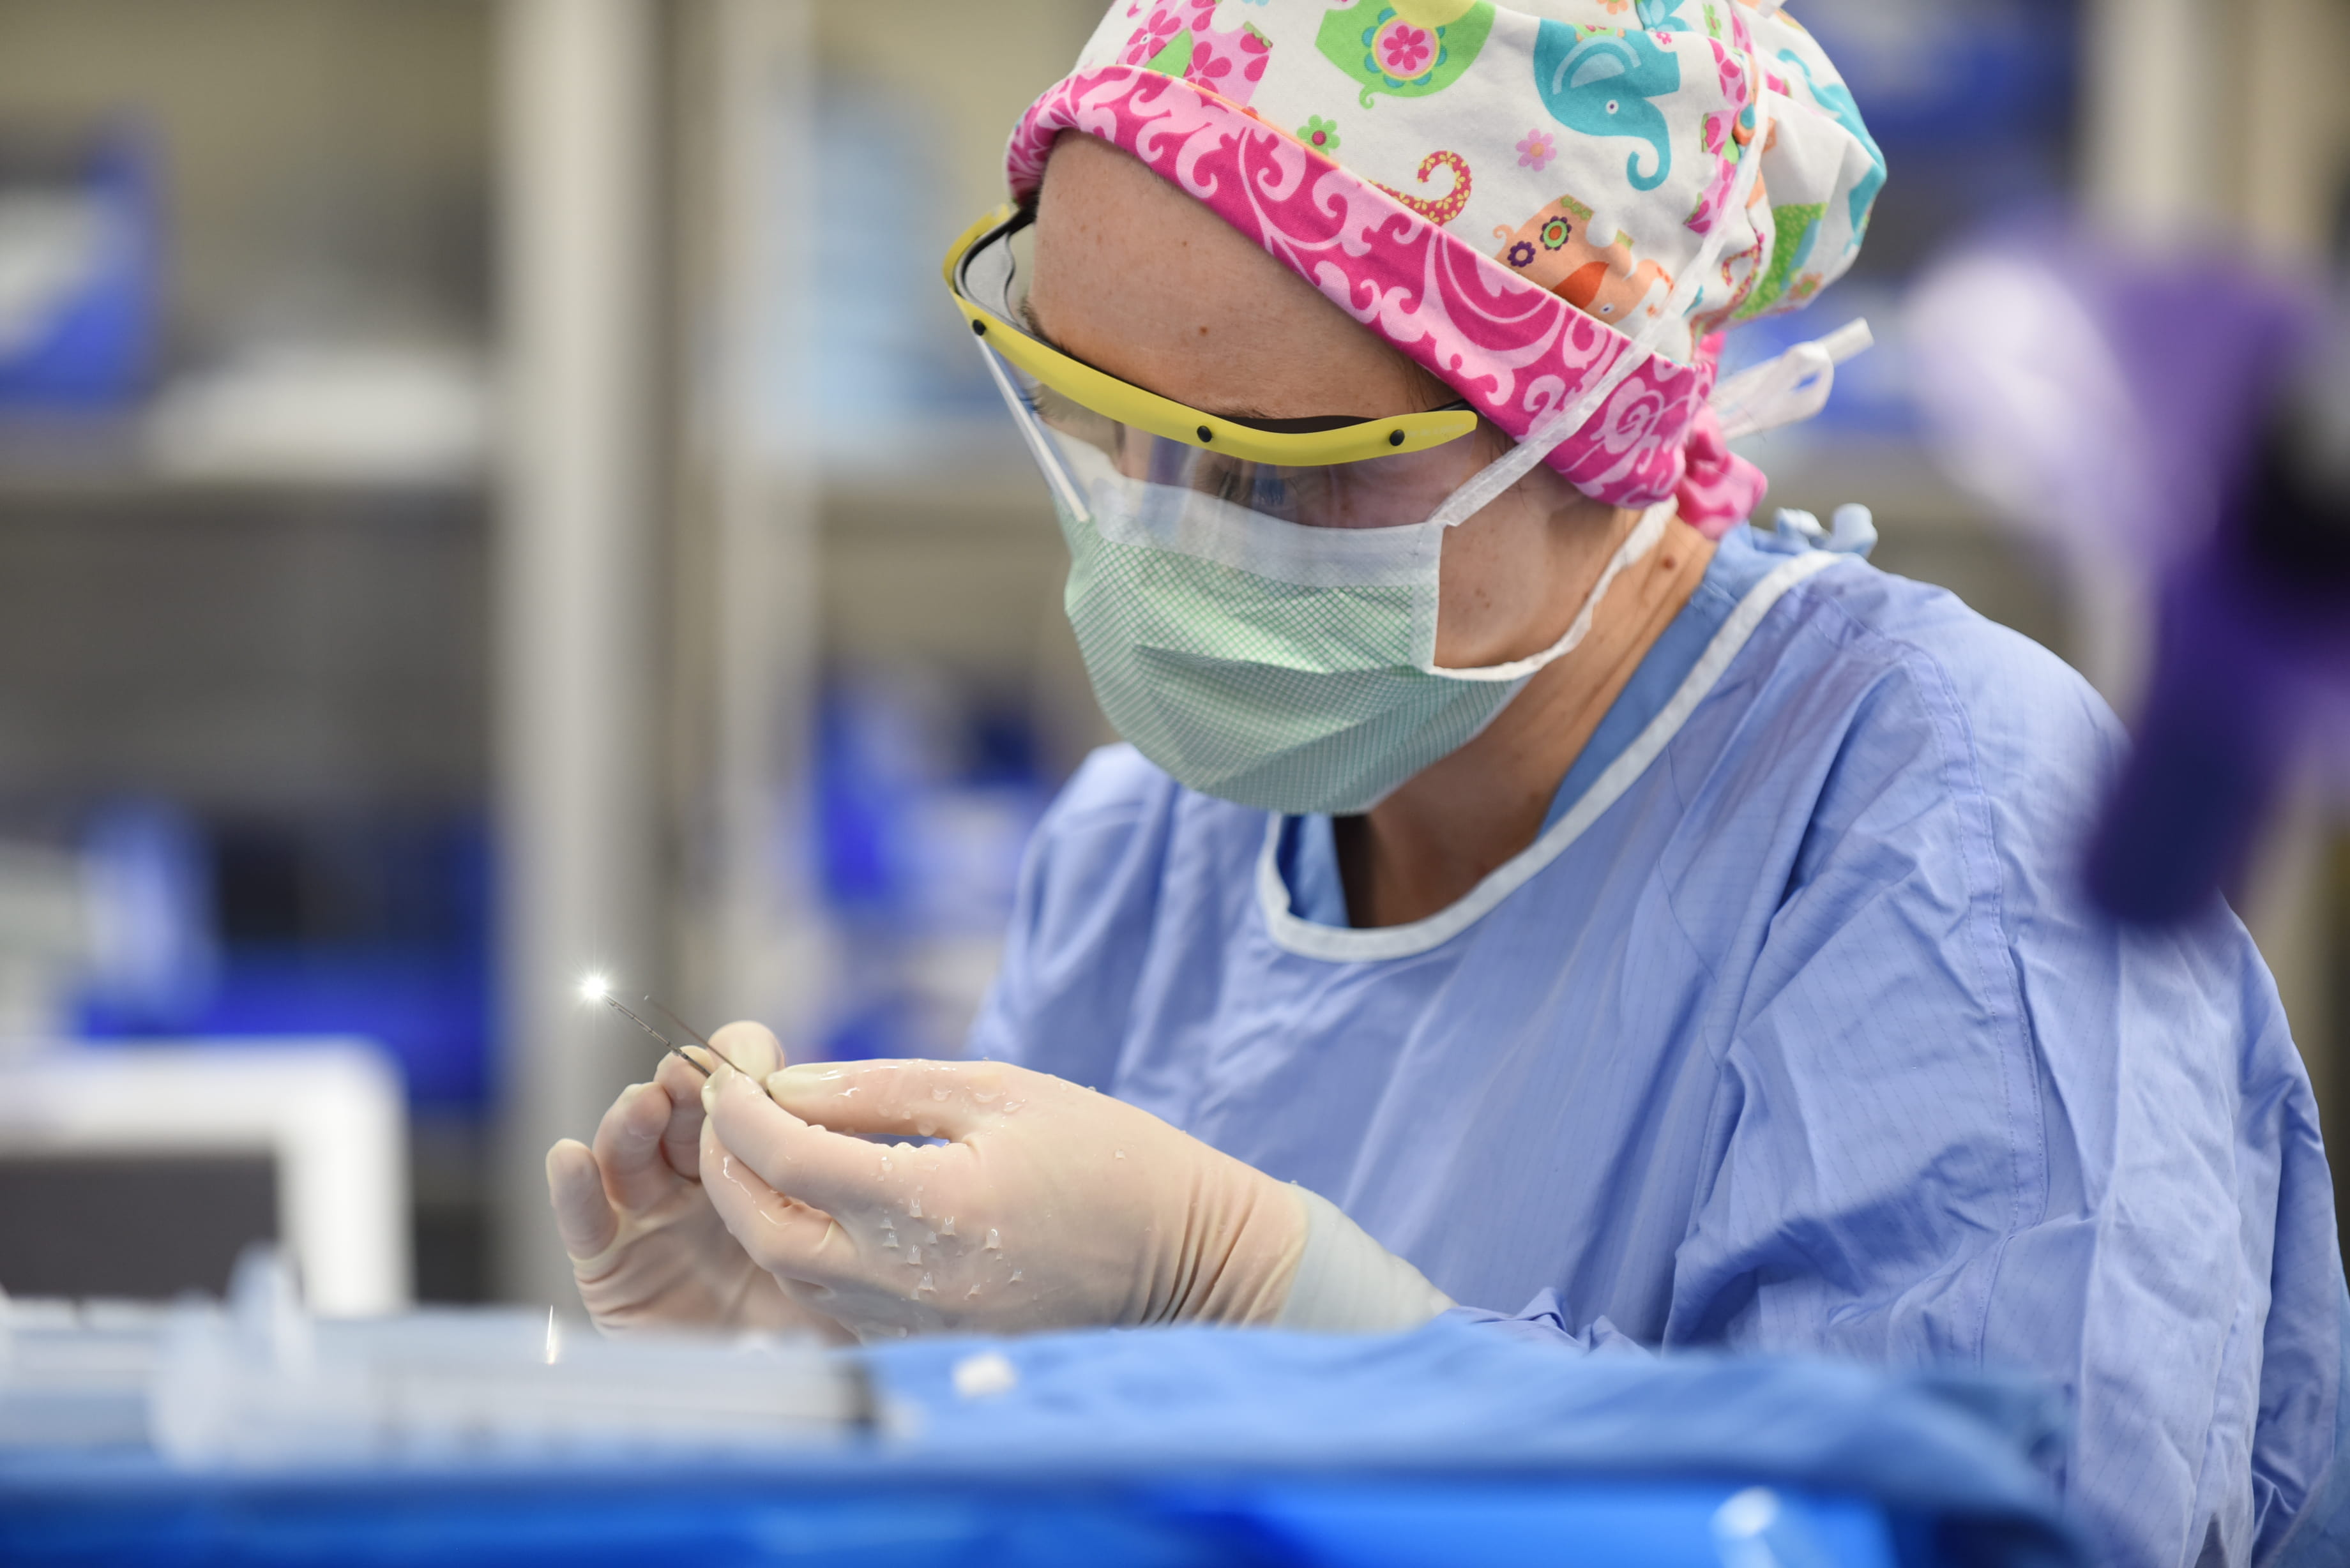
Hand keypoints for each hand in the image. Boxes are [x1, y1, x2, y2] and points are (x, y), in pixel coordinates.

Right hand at [545, 1022, 851, 1342]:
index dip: (739, 1067)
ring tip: (646, 1104)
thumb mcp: (848, 1239)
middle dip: (682, 1085)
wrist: (791, 1403)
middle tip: (691, 1074)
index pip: (740, 1092)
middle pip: (678, 1113)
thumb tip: (854, 1102)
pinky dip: (573, 1190)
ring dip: (632, 1122)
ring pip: (629, 1154)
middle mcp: (697, 1182)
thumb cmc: (827, 1317)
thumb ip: (843, 1178)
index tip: (752, 1060)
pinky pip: (586, 1226)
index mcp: (755, 1160)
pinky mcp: (612, 1272)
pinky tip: (569, 1159)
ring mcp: (650, 1223)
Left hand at [697, 1055, 1308, 1341]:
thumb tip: (783, 1085)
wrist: (1186, 1259)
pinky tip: (824, 1201)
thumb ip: (880, 1088)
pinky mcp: (925, 1344)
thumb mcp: (998, 1091)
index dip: (739, 1110)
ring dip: (759, 1207)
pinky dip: (805, 1246)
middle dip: (726, 1165)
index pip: (787, 1159)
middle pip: (763, 1229)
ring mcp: (914, 1325)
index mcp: (932, 1205)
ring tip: (770, 1145)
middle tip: (729, 1112)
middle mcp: (909, 1280)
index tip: (730, 1072)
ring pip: (788, 1269)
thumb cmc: (1104, 1156)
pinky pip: (832, 1298)